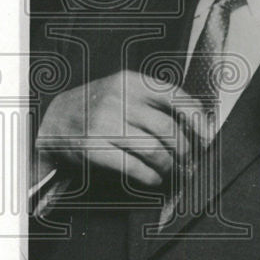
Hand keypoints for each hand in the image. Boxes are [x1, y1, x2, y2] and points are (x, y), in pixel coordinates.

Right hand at [36, 70, 206, 186]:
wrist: (53, 121)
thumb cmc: (95, 107)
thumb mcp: (121, 90)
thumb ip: (153, 101)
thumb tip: (196, 123)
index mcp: (129, 81)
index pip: (175, 97)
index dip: (197, 119)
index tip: (206, 135)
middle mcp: (118, 99)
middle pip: (169, 129)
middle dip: (185, 150)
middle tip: (189, 160)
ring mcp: (104, 124)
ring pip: (155, 150)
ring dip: (170, 166)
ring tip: (172, 171)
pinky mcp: (93, 148)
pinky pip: (134, 167)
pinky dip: (151, 177)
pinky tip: (153, 178)